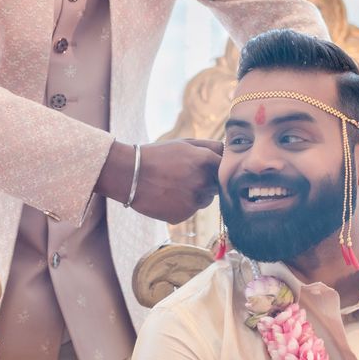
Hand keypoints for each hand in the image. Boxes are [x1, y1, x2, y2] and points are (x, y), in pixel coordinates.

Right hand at [97, 138, 222, 223]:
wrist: (129, 175)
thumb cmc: (157, 155)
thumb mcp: (185, 143)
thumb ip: (211, 147)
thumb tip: (229, 152)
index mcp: (206, 161)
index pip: (226, 169)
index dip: (218, 168)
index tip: (208, 167)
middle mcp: (203, 183)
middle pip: (218, 186)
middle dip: (208, 181)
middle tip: (187, 175)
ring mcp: (194, 201)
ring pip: (205, 200)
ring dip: (196, 194)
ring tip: (175, 185)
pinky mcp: (183, 215)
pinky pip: (190, 210)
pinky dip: (183, 205)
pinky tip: (168, 196)